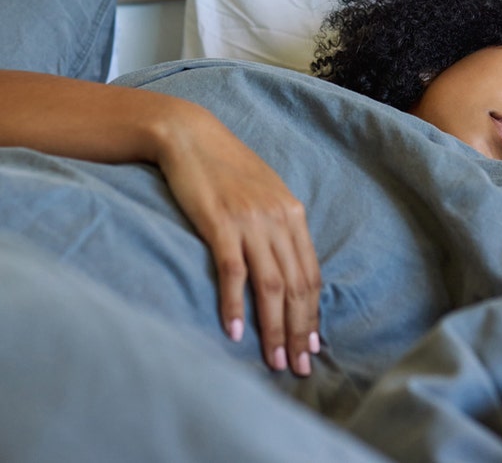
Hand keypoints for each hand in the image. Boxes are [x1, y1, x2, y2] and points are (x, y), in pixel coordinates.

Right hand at [156, 115, 321, 376]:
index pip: (310, 274)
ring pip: (271, 285)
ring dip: (273, 327)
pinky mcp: (220, 222)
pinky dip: (235, 304)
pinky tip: (234, 330)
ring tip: (273, 359)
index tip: (310, 346)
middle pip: (296, 286)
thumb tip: (286, 266)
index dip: (312, 314)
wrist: (189, 134)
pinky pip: (233, 271)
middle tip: (297, 367)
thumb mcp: (263, 192)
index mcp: (293, 213)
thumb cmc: (223, 166)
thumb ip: (278, 225)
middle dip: (298, 331)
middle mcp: (278, 218)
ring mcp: (250, 221)